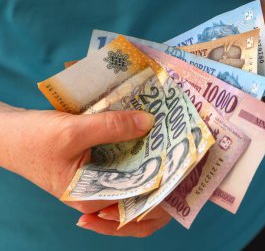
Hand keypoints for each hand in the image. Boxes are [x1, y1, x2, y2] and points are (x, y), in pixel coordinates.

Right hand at [0, 102, 169, 235]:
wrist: (7, 134)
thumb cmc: (33, 139)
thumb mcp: (73, 132)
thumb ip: (112, 127)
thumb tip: (149, 122)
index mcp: (94, 198)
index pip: (139, 207)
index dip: (163, 191)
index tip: (181, 167)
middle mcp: (100, 194)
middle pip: (141, 194)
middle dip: (162, 175)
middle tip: (179, 153)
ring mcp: (99, 180)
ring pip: (135, 175)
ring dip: (151, 160)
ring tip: (167, 143)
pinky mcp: (98, 165)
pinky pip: (124, 161)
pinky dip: (135, 149)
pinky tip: (146, 134)